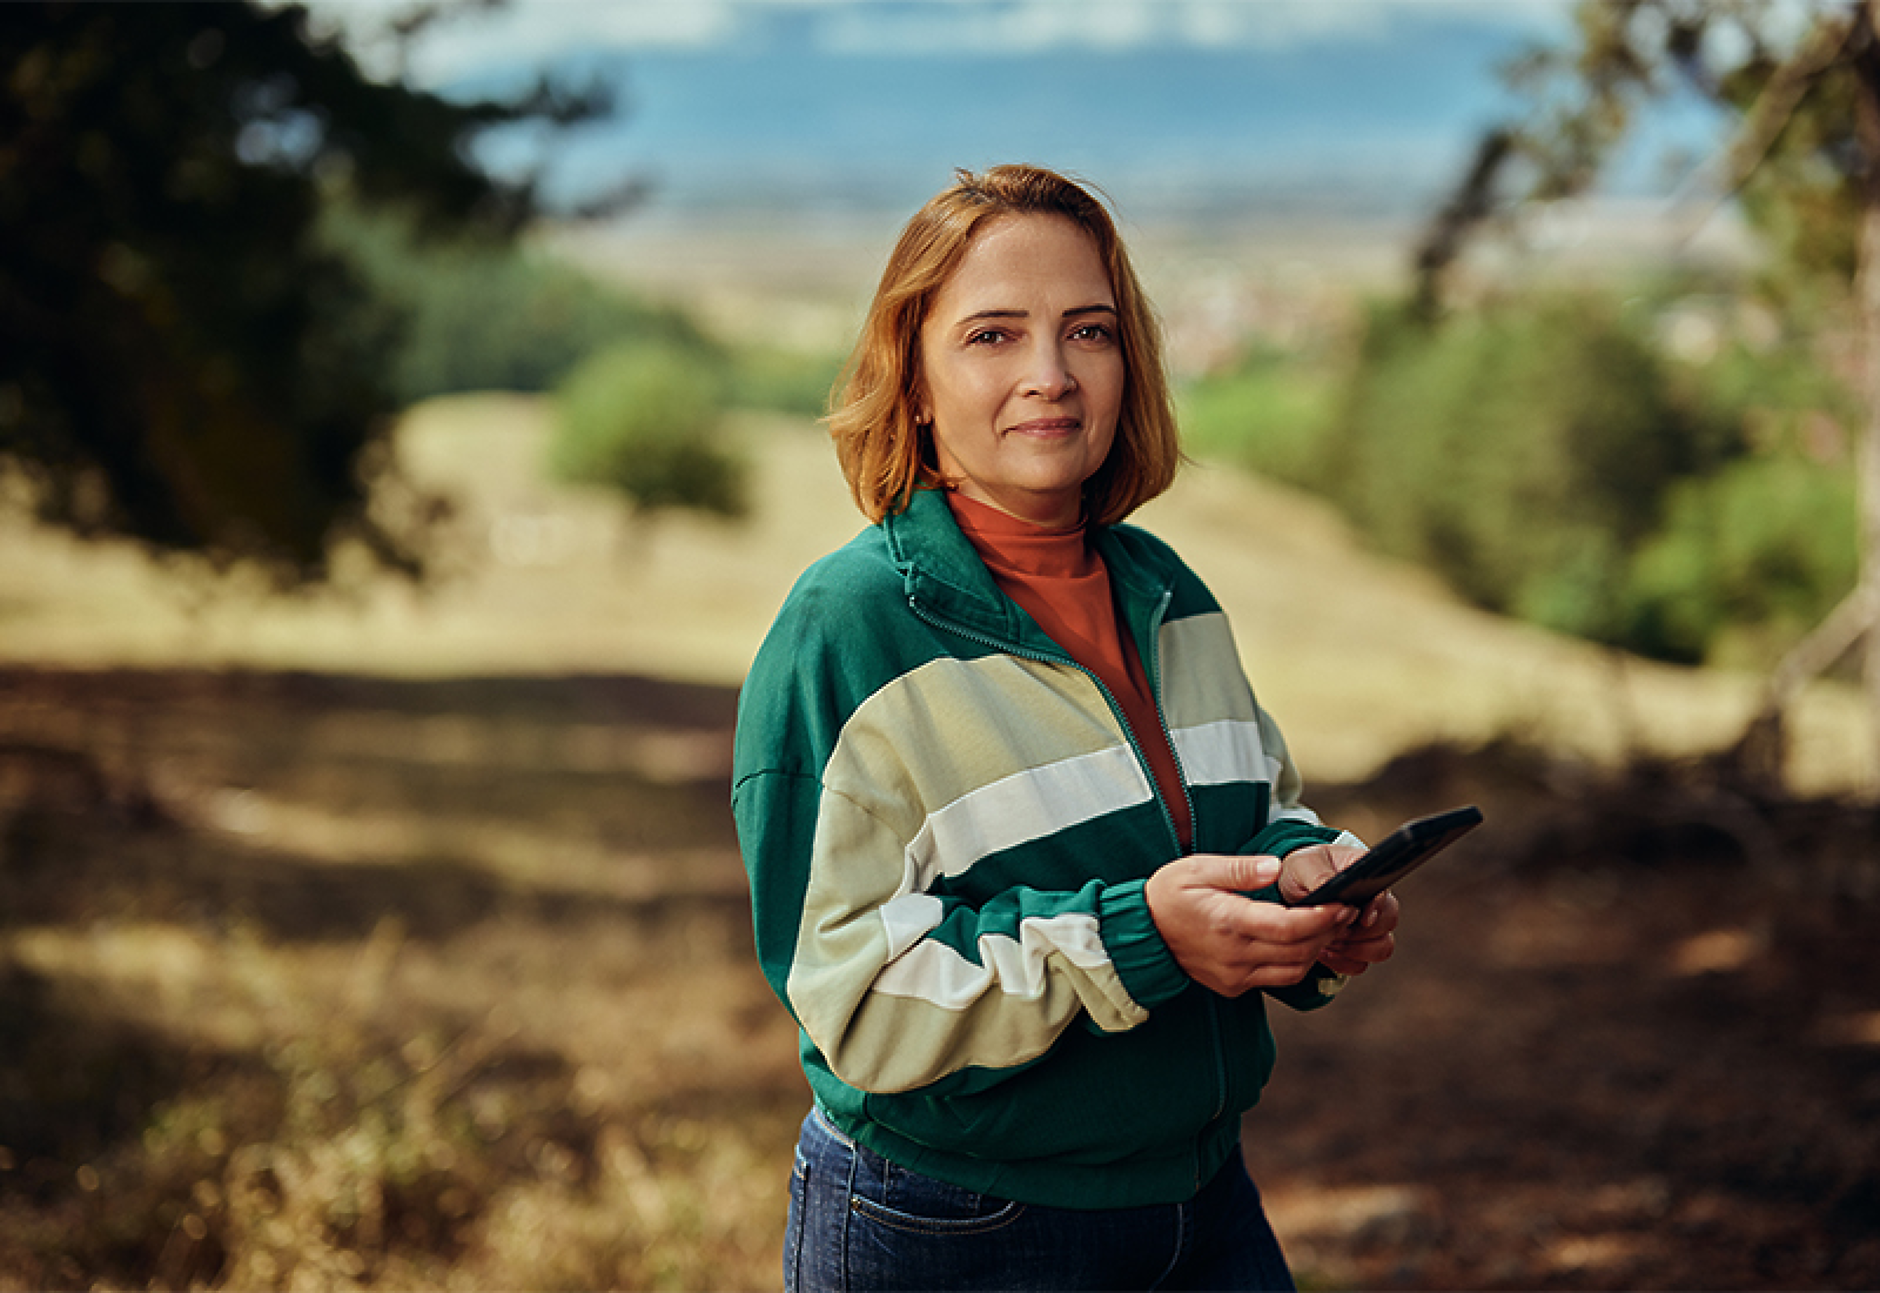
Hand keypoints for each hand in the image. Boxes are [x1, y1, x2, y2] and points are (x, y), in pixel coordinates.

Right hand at [1144, 853, 1359, 997]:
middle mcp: (1234, 955)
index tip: (1343, 903)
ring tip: (1328, 925)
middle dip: (1328, 932)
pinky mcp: (1234, 986)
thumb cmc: (1168, 893)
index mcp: (1227, 922)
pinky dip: (1297, 962)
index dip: (1322, 918)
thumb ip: (1239, 869)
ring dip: (1316, 950)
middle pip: (1299, 951)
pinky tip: (1302, 941)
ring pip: (1294, 971)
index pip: (1289, 927)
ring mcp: (1234, 975)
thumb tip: (1275, 867)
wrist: (1141, 934)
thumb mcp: (1197, 868)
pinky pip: (1277, 979)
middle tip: (1347, 910)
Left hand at [1276, 842, 1400, 976]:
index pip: (1383, 893)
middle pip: (1388, 922)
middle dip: (1360, 932)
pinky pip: (1361, 964)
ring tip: (1329, 943)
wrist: (1287, 890)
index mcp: (1365, 874)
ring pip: (1381, 947)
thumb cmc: (1300, 871)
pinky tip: (1325, 952)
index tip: (1362, 919)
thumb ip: (1320, 877)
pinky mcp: (1356, 946)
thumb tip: (1334, 892)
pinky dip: (1343, 962)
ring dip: (1355, 950)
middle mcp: (1374, 900)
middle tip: (1335, 932)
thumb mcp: (1304, 866)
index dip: (1375, 908)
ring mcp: (1368, 926)